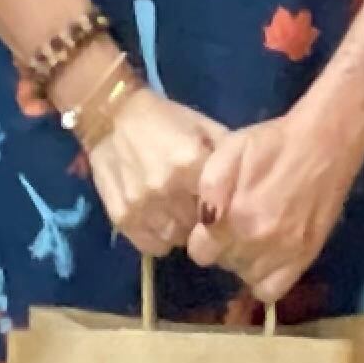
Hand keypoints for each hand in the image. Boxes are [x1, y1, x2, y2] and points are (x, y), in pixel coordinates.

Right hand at [84, 86, 225, 259]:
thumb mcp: (204, 127)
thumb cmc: (165, 120)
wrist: (111, 116)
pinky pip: (151, 246)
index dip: (223, 206)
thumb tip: (251, 184)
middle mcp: (166, 188)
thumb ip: (228, 156)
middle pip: (199, 226)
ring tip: (176, 211)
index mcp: (191, 163)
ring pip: (176, 239)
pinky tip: (158, 219)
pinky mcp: (121, 218)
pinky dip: (158, 238)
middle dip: (202, 219)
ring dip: (180, 230)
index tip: (221, 203)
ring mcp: (141, 205)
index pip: (221, 205)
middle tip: (197, 206)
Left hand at [191, 105, 363, 306]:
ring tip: (252, 237)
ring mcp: (285, 254)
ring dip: (244, 261)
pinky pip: (273, 291)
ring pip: (246, 277)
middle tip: (235, 222)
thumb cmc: (272, 144)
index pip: (200, 253)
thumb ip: (208, 189)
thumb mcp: (228, 150)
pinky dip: (265, 279)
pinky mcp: (306, 258)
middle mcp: (258, 243)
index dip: (202, 236)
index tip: (213, 222)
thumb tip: (203, 221)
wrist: (324, 143)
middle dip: (223, 245)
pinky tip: (267, 258)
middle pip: (223, 264)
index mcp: (235, 218)